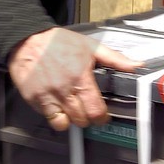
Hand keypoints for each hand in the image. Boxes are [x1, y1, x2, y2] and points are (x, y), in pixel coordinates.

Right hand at [8, 28, 140, 131]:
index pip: (96, 110)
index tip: (101, 116)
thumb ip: (114, 58)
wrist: (27, 40)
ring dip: (70, 119)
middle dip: (87, 118)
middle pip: (81, 120)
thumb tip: (136, 66)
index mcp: (81, 77)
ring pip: (64, 123)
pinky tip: (56, 104)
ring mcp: (48, 95)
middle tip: (86, 110)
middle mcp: (64, 89)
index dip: (101, 117)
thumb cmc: (56, 42)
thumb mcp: (89, 46)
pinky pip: (47, 117)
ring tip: (71, 109)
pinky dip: (54, 114)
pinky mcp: (34, 98)